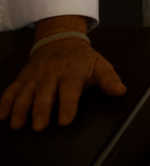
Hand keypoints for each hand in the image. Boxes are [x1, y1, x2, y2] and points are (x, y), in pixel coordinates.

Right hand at [0, 38, 125, 130]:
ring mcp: (35, 75)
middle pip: (45, 93)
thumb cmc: (82, 58)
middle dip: (41, 109)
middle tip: (39, 126)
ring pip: (26, 92)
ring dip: (20, 108)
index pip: (70, 90)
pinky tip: (1, 114)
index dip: (68, 105)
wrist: (60, 38)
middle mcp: (52, 74)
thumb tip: (121, 91)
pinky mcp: (23, 77)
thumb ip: (109, 80)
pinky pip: (12, 89)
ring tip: (17, 124)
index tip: (65, 121)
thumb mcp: (99, 64)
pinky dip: (5, 101)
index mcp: (72, 72)